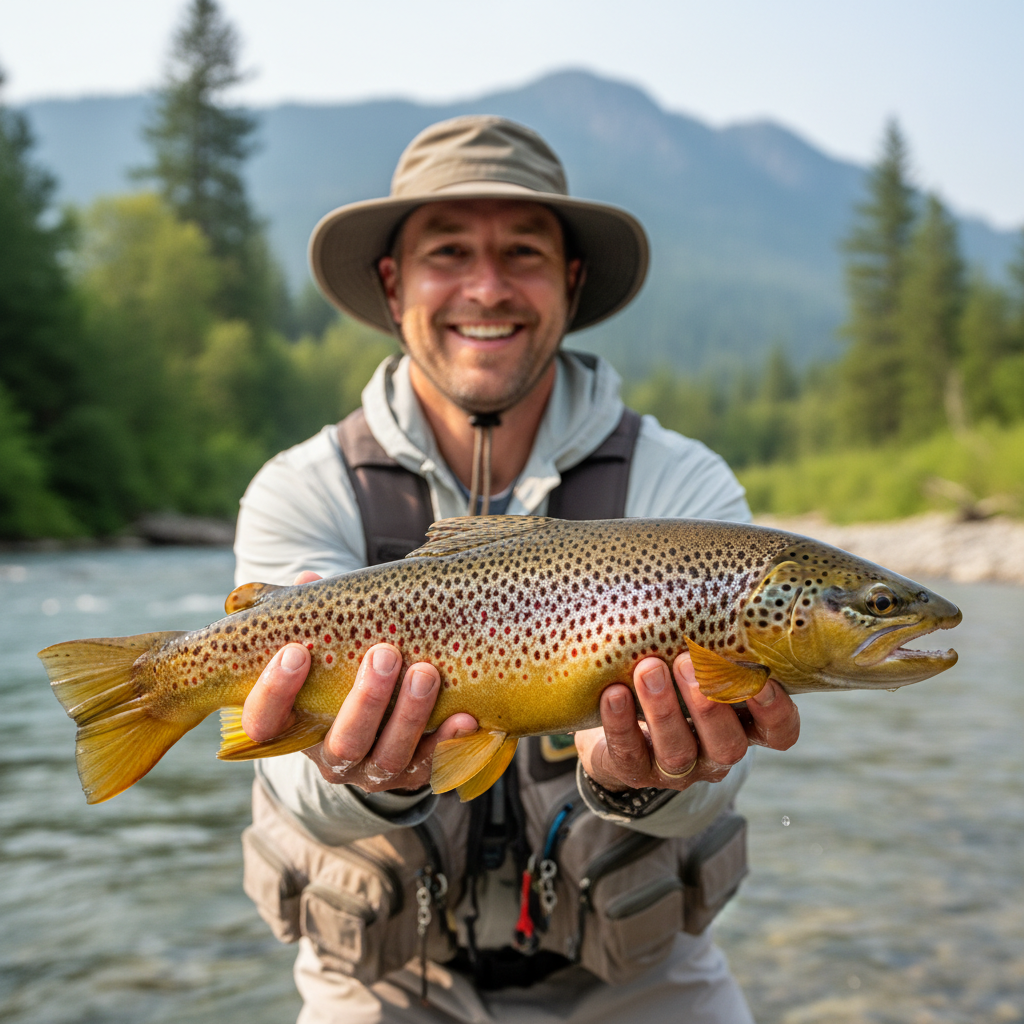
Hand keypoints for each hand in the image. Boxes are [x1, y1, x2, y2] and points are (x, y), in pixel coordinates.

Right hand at [241, 571, 476, 790]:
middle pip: (342, 743)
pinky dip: (448, 742)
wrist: (381, 718)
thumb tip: (309, 578)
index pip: (264, 723)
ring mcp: (374, 771)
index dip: (275, 692)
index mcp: (294, 726)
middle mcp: (332, 757)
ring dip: (409, 715)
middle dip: (365, 700)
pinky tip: (465, 716)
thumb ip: (312, 616)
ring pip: (389, 757)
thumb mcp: (324, 646)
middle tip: (385, 653)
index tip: (295, 650)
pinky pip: (433, 766)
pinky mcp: (414, 775)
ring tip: (426, 673)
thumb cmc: (343, 667)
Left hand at [574, 653, 799, 792]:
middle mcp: (714, 752)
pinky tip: (613, 693)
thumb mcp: (693, 655)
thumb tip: (707, 574)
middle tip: (688, 661)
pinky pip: (629, 754)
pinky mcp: (634, 772)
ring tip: (648, 669)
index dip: (775, 711)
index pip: (778, 732)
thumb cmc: (669, 671)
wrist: (615, 716)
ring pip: (678, 752)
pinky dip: (620, 723)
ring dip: (664, 710)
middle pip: (727, 744)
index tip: (762, 678)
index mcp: (741, 723)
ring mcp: (676, 768)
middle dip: (708, 703)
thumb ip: (710, 634)